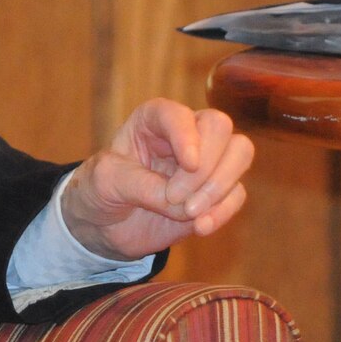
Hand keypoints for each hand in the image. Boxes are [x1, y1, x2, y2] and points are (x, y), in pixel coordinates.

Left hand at [59, 99, 252, 262]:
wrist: (105, 226)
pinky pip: (237, 193)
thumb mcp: (106, 182)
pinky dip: (223, 211)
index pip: (178, 114)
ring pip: (239, 153)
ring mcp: (204, 162)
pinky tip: (200, 227)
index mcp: (152, 120)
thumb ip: (140, 185)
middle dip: (204, 167)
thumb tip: (180, 202)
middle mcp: (184, 134)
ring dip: (219, 187)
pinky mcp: (215, 192)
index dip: (187, 136)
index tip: (188, 164)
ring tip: (189, 213)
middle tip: (175, 197)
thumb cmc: (101, 191)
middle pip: (219, 127)